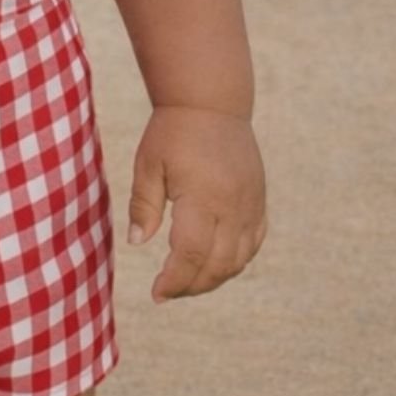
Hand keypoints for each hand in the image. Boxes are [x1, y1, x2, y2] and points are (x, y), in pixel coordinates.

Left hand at [126, 106, 266, 302]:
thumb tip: (137, 243)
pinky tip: (214, 265)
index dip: (174, 279)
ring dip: (213, 278)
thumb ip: (143, 205)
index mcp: (202, 196)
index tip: (156, 294)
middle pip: (217, 265)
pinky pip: (253, 244)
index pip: (190, 253)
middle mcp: (233, 205)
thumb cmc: (172, 131)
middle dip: (191, 286)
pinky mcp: (259, 201)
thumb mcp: (148, 164)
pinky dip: (235, 261)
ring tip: (186, 282)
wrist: (211, 102)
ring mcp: (251, 205)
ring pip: (238, 260)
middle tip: (167, 292)